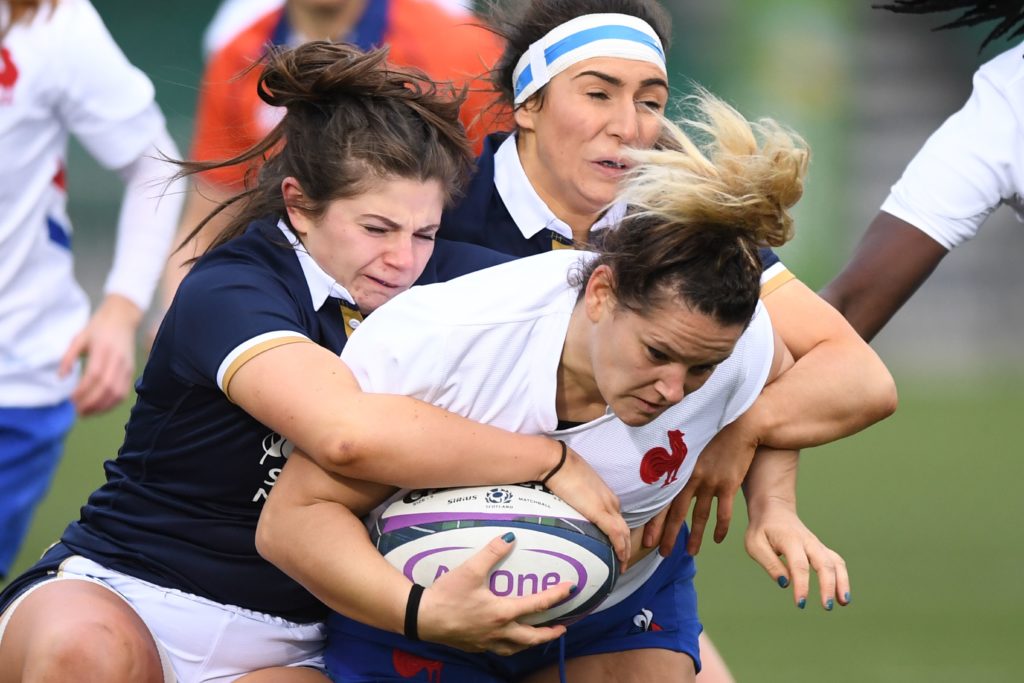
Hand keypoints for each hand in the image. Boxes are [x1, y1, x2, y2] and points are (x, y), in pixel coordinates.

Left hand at [58, 294, 141, 415]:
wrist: (122, 319)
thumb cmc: (98, 328)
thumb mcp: (79, 339)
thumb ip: (68, 358)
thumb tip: (61, 378)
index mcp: (103, 349)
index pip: (94, 375)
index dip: (82, 390)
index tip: (71, 400)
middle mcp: (118, 359)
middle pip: (107, 387)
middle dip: (91, 402)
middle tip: (77, 411)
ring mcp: (127, 366)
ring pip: (117, 393)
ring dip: (102, 406)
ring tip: (87, 413)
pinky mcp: (131, 371)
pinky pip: (124, 392)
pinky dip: (112, 404)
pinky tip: (100, 407)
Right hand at [417, 533, 570, 654]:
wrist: (423, 618)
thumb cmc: (447, 594)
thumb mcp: (470, 569)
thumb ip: (492, 552)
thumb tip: (510, 537)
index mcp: (502, 612)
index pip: (538, 604)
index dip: (557, 595)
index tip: (570, 588)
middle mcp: (499, 631)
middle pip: (533, 637)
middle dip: (550, 633)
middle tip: (563, 628)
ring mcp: (487, 642)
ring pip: (517, 648)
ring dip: (532, 643)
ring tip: (539, 637)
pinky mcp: (476, 646)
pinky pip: (501, 650)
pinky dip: (512, 646)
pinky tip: (508, 640)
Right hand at [544, 445, 629, 568]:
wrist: (558, 463)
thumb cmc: (562, 471)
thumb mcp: (574, 487)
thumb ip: (577, 499)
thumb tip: (570, 508)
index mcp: (606, 496)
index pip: (617, 519)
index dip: (620, 535)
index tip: (617, 547)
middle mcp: (611, 502)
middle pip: (624, 528)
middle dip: (626, 546)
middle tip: (622, 562)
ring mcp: (607, 507)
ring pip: (624, 533)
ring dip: (625, 551)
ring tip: (622, 566)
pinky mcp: (600, 512)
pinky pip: (615, 534)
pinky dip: (620, 547)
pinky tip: (620, 558)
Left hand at [642, 419, 758, 556]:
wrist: (739, 426)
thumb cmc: (711, 434)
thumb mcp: (688, 446)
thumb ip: (676, 463)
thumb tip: (659, 477)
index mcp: (678, 470)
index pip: (661, 500)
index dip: (654, 523)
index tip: (646, 541)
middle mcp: (691, 479)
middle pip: (677, 513)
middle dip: (669, 536)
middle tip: (662, 554)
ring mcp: (711, 482)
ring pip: (700, 516)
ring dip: (695, 537)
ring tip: (690, 553)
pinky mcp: (729, 485)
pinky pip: (723, 512)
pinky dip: (720, 528)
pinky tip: (717, 539)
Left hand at [744, 497, 850, 609]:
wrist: (774, 509)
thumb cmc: (762, 529)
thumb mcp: (755, 545)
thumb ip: (769, 564)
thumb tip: (785, 584)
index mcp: (789, 539)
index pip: (799, 565)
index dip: (802, 585)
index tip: (801, 604)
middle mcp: (807, 541)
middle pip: (824, 563)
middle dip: (828, 586)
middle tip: (827, 607)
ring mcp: (817, 544)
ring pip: (835, 562)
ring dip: (842, 582)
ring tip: (843, 603)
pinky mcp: (821, 549)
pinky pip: (836, 562)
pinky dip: (842, 578)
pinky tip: (842, 595)